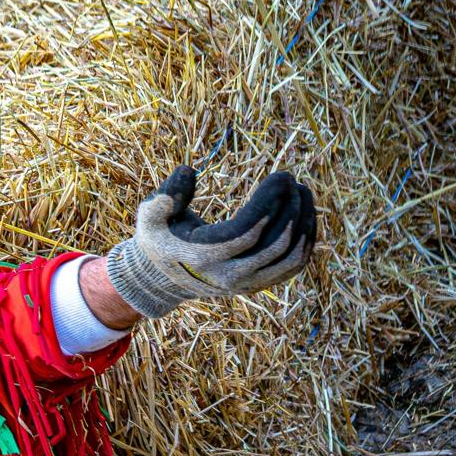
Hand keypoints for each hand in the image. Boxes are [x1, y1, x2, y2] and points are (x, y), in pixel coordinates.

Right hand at [104, 166, 316, 318]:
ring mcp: (247, 284)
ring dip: (304, 222)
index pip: (247, 229)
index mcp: (203, 256)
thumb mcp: (150, 218)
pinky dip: (306, 240)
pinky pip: (293, 265)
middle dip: (292, 207)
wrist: (164, 278)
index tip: (281, 176)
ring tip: (304, 194)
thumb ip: (164, 197)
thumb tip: (188, 171)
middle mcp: (228, 275)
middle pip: (275, 242)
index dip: (270, 201)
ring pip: (291, 256)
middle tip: (293, 181)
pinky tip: (306, 216)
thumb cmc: (161, 240)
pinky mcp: (259, 285)